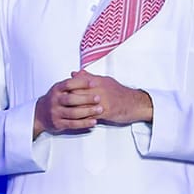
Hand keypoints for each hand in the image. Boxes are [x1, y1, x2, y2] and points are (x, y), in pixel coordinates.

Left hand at [33, 69, 152, 136]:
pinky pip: (92, 114)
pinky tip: (77, 121)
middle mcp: (100, 89)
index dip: (68, 87)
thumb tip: (75, 73)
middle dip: (68, 98)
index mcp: (98, 81)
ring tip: (65, 112)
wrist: (135, 103)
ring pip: (84, 104)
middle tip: (59, 103)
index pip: (79, 82)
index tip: (59, 91)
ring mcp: (103, 100)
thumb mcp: (105, 81)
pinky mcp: (107, 111)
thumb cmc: (119, 92)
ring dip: (74, 109)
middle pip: (79, 92)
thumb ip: (89, 77)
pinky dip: (84, 117)